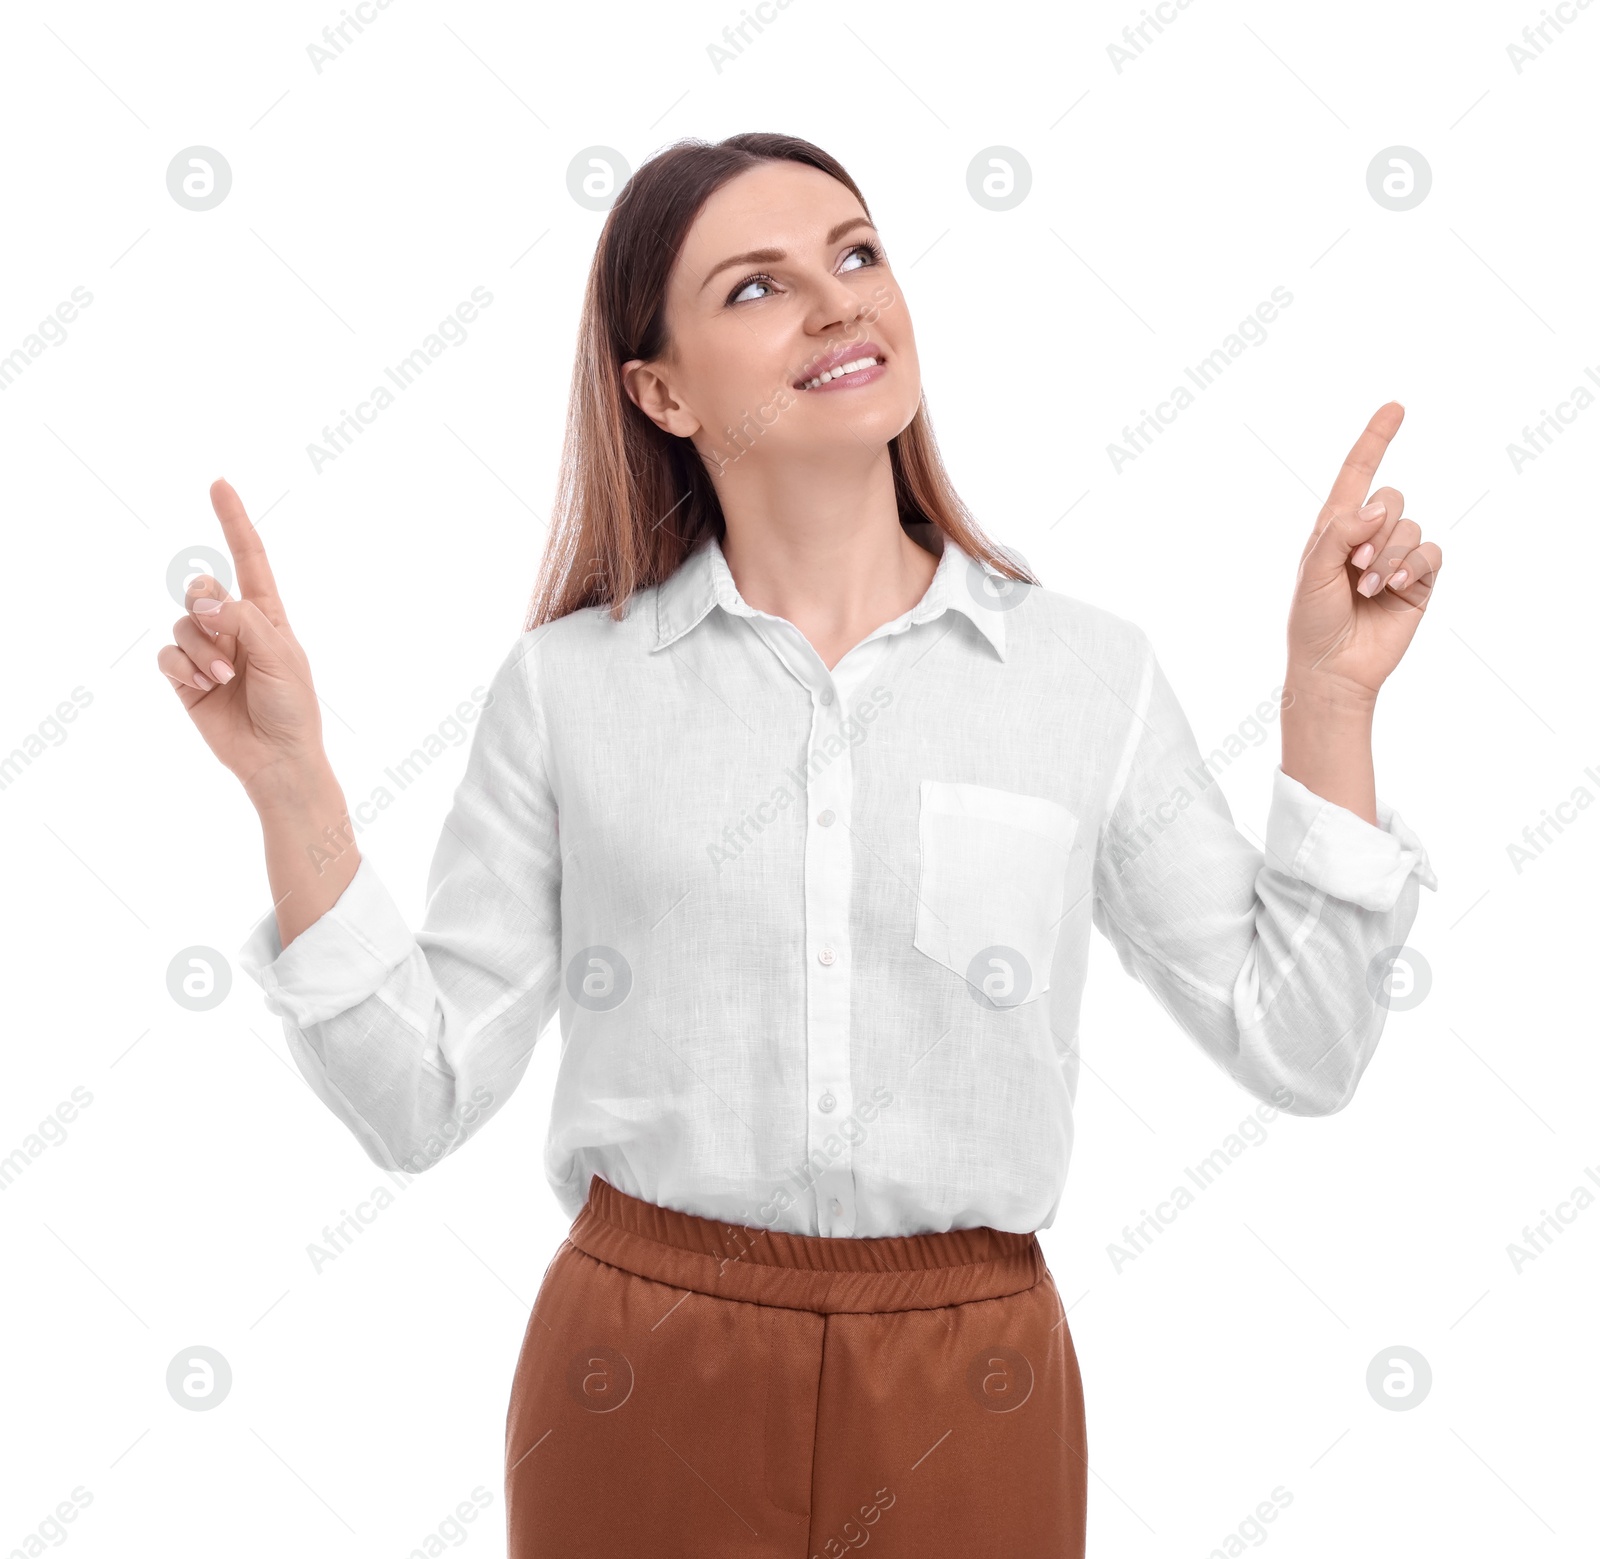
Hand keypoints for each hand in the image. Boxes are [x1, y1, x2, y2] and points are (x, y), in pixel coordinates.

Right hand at [156, 479, 327, 804]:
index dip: (233, 521)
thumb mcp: (280, 654)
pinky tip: (202, 687)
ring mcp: (208, 652)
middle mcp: (234, 627)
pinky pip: (167, 654)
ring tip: (223, 678)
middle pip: (201, 589)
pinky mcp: (186, 678)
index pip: (248, 559)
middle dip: (207, 607)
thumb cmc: (292, 706)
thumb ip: (243, 619)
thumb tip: (204, 601)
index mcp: (266, 615)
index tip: (219, 483)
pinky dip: (182, 667)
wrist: (277, 758)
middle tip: (225, 639)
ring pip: (182, 623)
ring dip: (201, 649)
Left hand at [1286, 402, 1442, 704]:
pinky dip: (1413, 565)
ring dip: (1389, 555)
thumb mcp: (1312, 572)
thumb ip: (1339, 532)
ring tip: (1368, 587)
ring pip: (1411, 526)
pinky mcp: (1419, 580)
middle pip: (1391, 497)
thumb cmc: (1312, 621)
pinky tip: (1394, 587)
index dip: (1376, 439)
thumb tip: (1377, 506)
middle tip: (1355, 564)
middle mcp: (1367, 536)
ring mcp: (1395, 557)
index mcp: (1335, 528)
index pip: (1357, 474)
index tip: (1396, 407)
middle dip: (1375, 528)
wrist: (1333, 668)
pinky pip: (1431, 552)